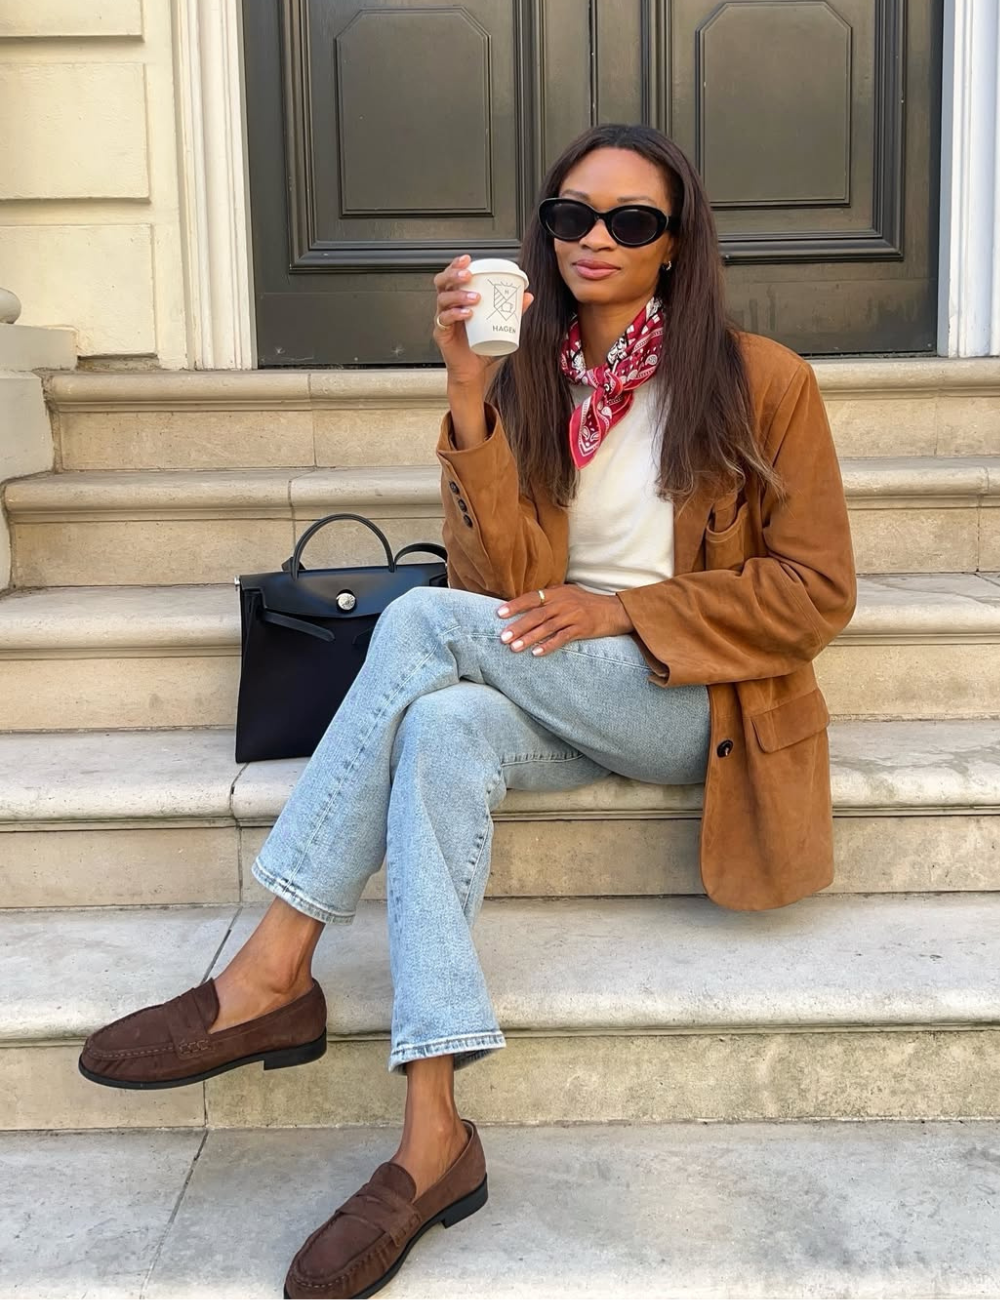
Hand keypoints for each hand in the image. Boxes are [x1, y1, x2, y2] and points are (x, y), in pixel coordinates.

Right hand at [432, 253, 533, 388]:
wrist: (473, 370)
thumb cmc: (482, 347)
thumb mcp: (500, 325)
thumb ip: (513, 311)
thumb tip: (528, 296)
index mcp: (458, 299)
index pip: (452, 276)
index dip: (456, 265)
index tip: (467, 259)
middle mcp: (448, 306)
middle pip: (442, 282)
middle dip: (453, 274)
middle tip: (468, 275)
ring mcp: (443, 319)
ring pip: (443, 299)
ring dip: (459, 295)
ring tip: (475, 299)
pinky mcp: (441, 333)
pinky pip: (444, 319)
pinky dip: (455, 314)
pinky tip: (467, 314)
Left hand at [495, 584, 634, 656]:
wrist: (614, 610)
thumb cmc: (587, 602)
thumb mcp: (568, 593)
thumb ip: (549, 596)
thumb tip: (527, 601)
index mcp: (557, 593)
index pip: (531, 598)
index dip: (515, 605)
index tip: (499, 614)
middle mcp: (563, 603)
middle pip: (536, 615)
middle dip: (518, 627)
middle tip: (502, 638)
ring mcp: (572, 616)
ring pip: (546, 628)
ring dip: (529, 638)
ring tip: (514, 647)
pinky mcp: (581, 629)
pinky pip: (562, 638)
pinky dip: (548, 646)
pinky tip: (536, 653)